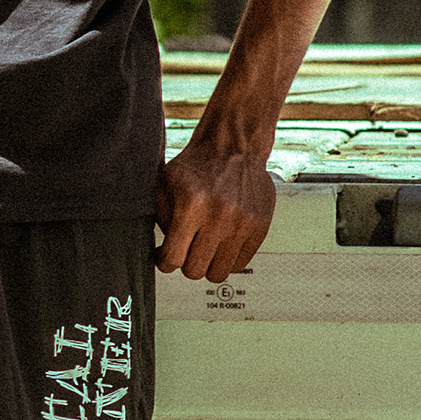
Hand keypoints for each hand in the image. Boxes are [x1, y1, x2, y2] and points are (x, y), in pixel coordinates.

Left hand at [155, 135, 277, 281]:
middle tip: (186, 250)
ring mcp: (242, 224)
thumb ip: (161, 219)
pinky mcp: (259, 227)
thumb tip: (162, 253)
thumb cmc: (198, 165)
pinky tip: (221, 244)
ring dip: (208, 265)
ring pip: (218, 273)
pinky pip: (239, 264)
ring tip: (205, 249)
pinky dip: (228, 259)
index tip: (165, 258)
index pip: (173, 259)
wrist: (234, 146)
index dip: (164, 262)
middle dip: (186, 263)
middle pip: (195, 271)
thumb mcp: (166, 185)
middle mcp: (219, 217)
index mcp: (191, 206)